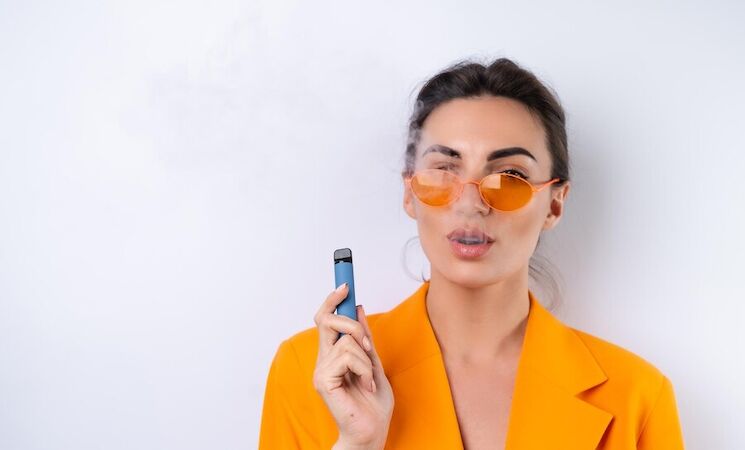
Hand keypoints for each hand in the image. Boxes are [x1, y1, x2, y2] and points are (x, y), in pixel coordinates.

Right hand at [313, 284, 393, 449]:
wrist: (371, 431)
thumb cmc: (373, 403)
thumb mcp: (374, 362)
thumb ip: (365, 338)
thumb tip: (358, 308)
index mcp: (332, 354)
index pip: (325, 319)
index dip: (332, 300)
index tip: (345, 284)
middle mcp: (322, 359)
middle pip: (327, 320)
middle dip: (354, 324)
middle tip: (369, 346)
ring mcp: (321, 370)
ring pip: (347, 340)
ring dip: (367, 357)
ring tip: (369, 377)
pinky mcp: (323, 380)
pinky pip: (348, 356)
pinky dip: (364, 368)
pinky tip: (365, 384)